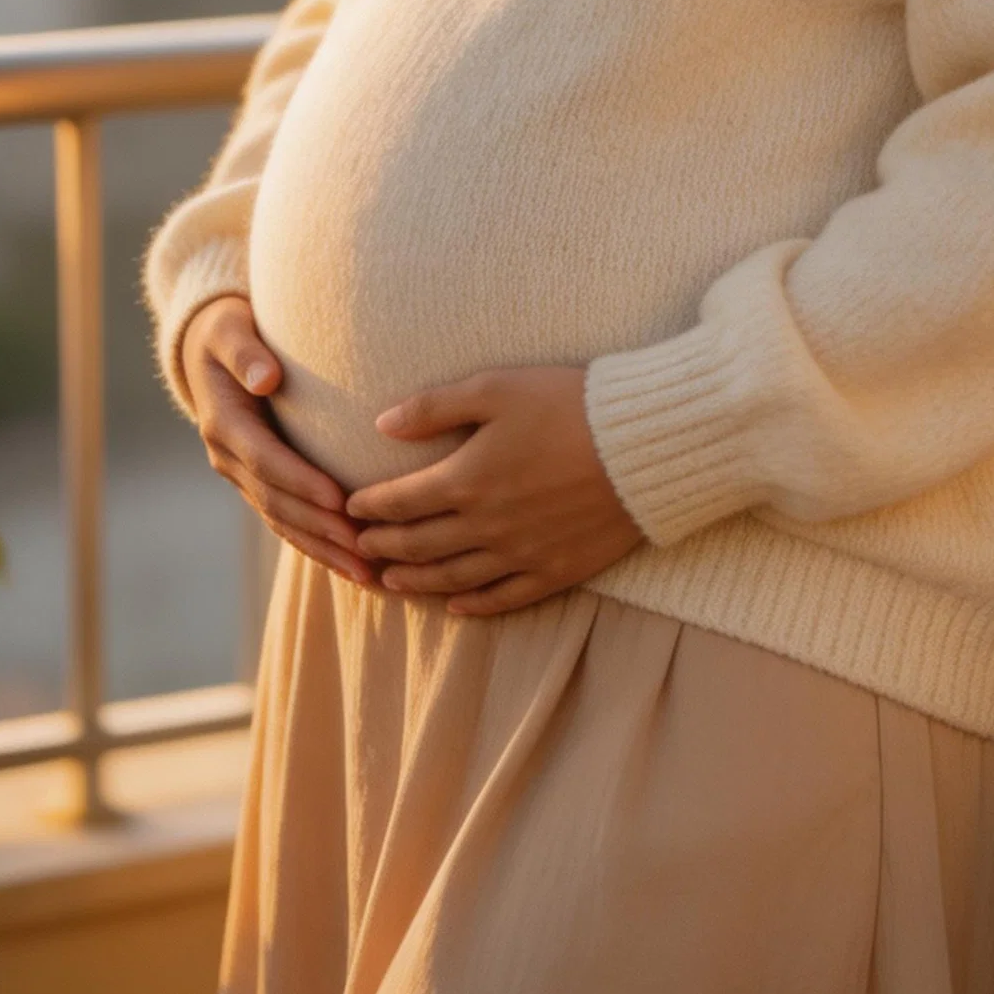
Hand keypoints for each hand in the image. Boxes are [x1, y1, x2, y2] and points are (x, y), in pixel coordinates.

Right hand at [182, 296, 377, 588]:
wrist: (207, 349)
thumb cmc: (228, 330)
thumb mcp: (230, 329)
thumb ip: (246, 353)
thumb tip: (265, 378)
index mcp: (224, 424)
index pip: (267, 461)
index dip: (302, 483)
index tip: (340, 500)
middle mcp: (229, 458)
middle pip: (277, 503)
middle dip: (321, 529)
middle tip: (366, 550)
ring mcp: (241, 476)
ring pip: (283, 522)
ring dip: (323, 550)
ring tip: (368, 574)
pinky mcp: (258, 483)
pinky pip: (287, 522)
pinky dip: (317, 545)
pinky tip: (352, 567)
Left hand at [344, 364, 643, 614]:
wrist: (643, 445)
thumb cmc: (569, 404)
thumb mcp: (496, 387)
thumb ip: (435, 407)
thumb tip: (381, 424)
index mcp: (466, 479)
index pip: (399, 502)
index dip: (369, 507)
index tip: (349, 508)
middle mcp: (486, 526)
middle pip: (418, 546)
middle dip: (382, 546)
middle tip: (358, 547)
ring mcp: (521, 554)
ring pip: (452, 578)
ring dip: (415, 581)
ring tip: (390, 581)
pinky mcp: (556, 570)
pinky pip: (504, 598)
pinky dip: (473, 605)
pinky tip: (455, 605)